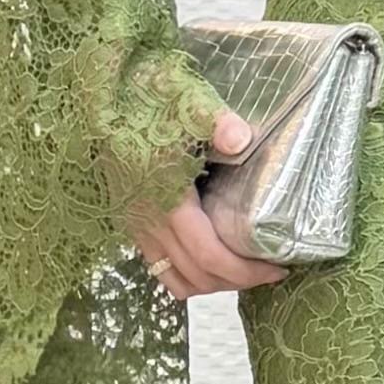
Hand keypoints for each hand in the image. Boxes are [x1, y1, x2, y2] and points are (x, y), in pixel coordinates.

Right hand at [131, 104, 288, 298]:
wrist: (106, 99)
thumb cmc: (152, 99)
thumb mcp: (187, 102)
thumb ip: (216, 121)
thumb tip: (240, 139)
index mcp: (167, 198)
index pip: (208, 255)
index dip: (245, 271)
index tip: (277, 268)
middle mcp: (148, 221)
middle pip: (196, 275)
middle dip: (237, 282)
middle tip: (270, 272)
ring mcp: (136, 227)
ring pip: (176, 280)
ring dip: (212, 285)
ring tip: (243, 272)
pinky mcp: (131, 225)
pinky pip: (160, 268)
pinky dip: (188, 276)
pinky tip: (212, 261)